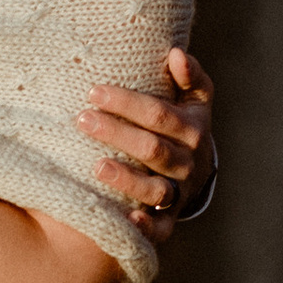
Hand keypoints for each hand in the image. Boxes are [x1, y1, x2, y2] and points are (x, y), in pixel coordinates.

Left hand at [78, 47, 214, 229]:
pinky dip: (144, 226)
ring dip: (126, 179)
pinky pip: (160, 228)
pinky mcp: (169, 218)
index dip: (127, 103)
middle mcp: (188, 162)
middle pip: (152, 148)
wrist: (200, 170)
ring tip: (95, 166)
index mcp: (193, 129)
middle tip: (81, 119)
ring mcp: (179, 192)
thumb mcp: (195, 98)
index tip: (94, 92)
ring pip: (155, 188)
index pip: (159, 114)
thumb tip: (176, 54)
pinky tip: (125, 217)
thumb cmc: (184, 124)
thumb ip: (189, 75)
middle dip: (116, 133)